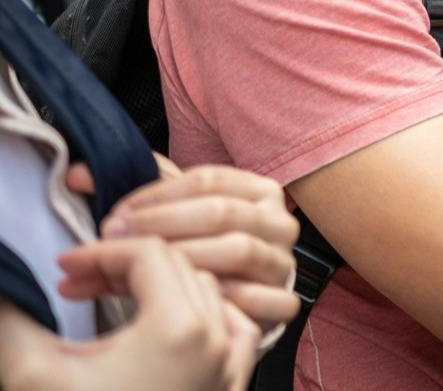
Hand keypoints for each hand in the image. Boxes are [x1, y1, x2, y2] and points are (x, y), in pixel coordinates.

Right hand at [0, 238, 260, 390]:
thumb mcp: (34, 374)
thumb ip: (13, 319)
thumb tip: (0, 282)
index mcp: (179, 326)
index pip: (148, 253)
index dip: (99, 253)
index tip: (62, 269)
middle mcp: (218, 339)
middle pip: (180, 267)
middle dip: (124, 267)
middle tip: (75, 285)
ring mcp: (230, 366)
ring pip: (208, 293)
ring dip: (161, 287)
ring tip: (110, 302)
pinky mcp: (231, 388)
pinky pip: (232, 329)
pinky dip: (202, 315)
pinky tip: (163, 326)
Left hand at [67, 163, 297, 331]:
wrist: (236, 298)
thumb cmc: (201, 250)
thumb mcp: (176, 215)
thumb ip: (137, 194)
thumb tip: (76, 175)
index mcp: (260, 192)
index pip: (209, 180)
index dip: (156, 197)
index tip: (114, 216)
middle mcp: (279, 223)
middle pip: (221, 213)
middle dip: (160, 226)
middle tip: (113, 241)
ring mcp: (283, 263)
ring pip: (238, 251)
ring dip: (179, 259)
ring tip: (134, 271)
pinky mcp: (283, 303)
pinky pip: (255, 298)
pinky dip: (216, 299)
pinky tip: (178, 302)